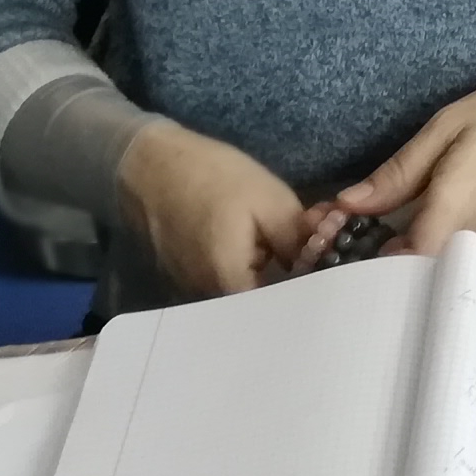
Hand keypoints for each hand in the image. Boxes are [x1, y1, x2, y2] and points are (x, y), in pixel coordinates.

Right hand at [114, 122, 309, 298]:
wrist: (151, 164)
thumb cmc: (213, 177)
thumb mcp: (270, 200)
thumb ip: (296, 240)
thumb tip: (317, 266)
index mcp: (231, 284)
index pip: (276, 311)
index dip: (304, 294)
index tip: (323, 275)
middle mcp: (208, 297)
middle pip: (258, 301)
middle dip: (285, 277)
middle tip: (305, 250)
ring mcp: (191, 287)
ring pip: (239, 288)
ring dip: (262, 270)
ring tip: (280, 242)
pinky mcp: (183, 273)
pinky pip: (221, 277)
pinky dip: (239, 263)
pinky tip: (251, 240)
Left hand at [303, 72, 475, 266]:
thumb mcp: (447, 126)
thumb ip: (399, 172)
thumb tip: (349, 204)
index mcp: (456, 209)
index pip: (401, 265)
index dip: (359, 264)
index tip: (328, 245)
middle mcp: (472, 241)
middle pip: (409, 273)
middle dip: (366, 259)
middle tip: (332, 234)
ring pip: (428, 268)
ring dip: (389, 255)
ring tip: (355, 228)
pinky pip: (448, 259)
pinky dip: (418, 249)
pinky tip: (396, 228)